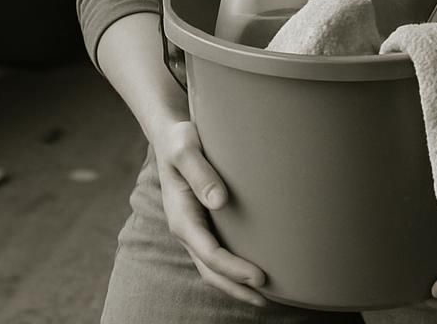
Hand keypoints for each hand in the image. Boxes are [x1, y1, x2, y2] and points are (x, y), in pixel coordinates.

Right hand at [151, 118, 267, 306]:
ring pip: (212, 267)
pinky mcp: (202, 225)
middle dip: (236, 287)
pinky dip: (232, 269)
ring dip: (235, 284)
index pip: (209, 252)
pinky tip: (251, 271)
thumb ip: (201, 172)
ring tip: (264, 296)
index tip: (259, 277)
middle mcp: (185, 229)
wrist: (170, 136)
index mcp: (180, 216)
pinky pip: (215, 254)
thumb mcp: (186, 148)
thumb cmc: (180, 140)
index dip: (233, 268)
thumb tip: (220, 201)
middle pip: (210, 269)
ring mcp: (193, 229)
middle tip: (267, 299)